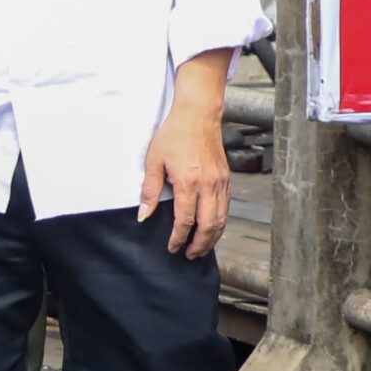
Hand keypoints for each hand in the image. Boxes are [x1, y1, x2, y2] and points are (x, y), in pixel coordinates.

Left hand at [141, 102, 230, 257]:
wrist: (198, 115)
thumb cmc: (174, 135)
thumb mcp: (153, 161)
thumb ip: (150, 190)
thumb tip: (143, 215)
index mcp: (189, 182)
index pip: (186, 220)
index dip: (179, 237)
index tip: (172, 247)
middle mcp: (209, 185)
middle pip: (209, 225)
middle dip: (199, 244)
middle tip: (189, 255)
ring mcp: (221, 182)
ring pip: (221, 218)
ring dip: (212, 237)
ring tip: (200, 248)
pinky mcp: (226, 179)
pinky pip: (226, 207)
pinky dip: (220, 222)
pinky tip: (212, 228)